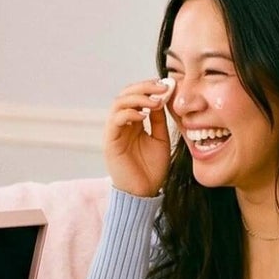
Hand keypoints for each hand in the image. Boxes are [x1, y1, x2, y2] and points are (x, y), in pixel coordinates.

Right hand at [105, 78, 172, 197]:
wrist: (145, 193)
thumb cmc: (152, 170)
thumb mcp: (160, 139)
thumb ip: (158, 120)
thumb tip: (162, 97)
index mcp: (133, 123)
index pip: (136, 96)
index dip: (149, 87)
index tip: (167, 85)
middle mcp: (122, 125)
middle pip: (125, 94)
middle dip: (143, 87)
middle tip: (161, 87)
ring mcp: (115, 132)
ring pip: (118, 103)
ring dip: (137, 97)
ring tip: (154, 100)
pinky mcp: (111, 142)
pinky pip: (115, 120)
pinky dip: (129, 113)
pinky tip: (144, 115)